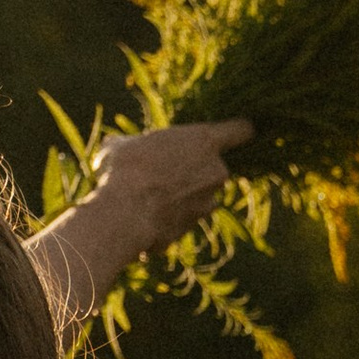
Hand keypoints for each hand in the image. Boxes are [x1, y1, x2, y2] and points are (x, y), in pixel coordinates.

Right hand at [29, 119, 252, 310]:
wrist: (124, 214)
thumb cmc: (125, 169)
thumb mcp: (121, 145)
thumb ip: (132, 143)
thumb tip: (117, 145)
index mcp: (205, 141)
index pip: (241, 130)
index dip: (238, 132)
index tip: (232, 135)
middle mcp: (217, 172)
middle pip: (214, 168)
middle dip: (194, 171)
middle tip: (162, 172)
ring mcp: (208, 203)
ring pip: (199, 196)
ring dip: (182, 197)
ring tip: (147, 199)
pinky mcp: (193, 228)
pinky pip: (183, 220)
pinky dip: (168, 220)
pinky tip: (142, 218)